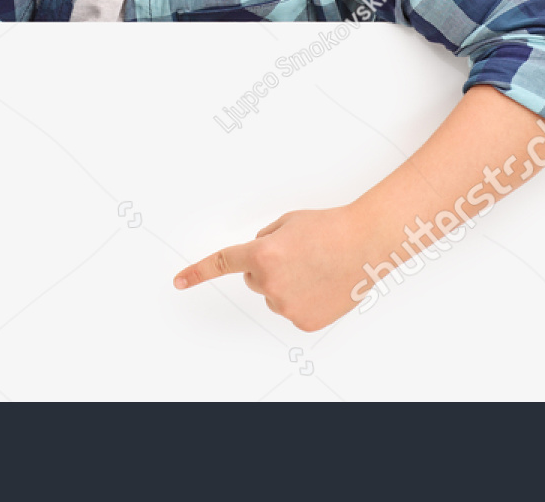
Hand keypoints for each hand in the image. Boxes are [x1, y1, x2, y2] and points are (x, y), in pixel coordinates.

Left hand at [172, 204, 370, 331]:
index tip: (179, 281)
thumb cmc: (330, 228)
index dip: (198, 273)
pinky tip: (322, 284)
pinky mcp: (303, 322)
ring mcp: (286, 305)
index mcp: (262, 254)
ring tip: (316, 268)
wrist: (365, 244)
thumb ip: (264, 240)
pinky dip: (303, 299)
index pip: (223, 264)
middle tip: (298, 256)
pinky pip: (291, 309)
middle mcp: (270, 283)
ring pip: (274, 295)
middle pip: (254, 279)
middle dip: (268, 268)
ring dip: (288, 283)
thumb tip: (256, 258)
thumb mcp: (287, 222)